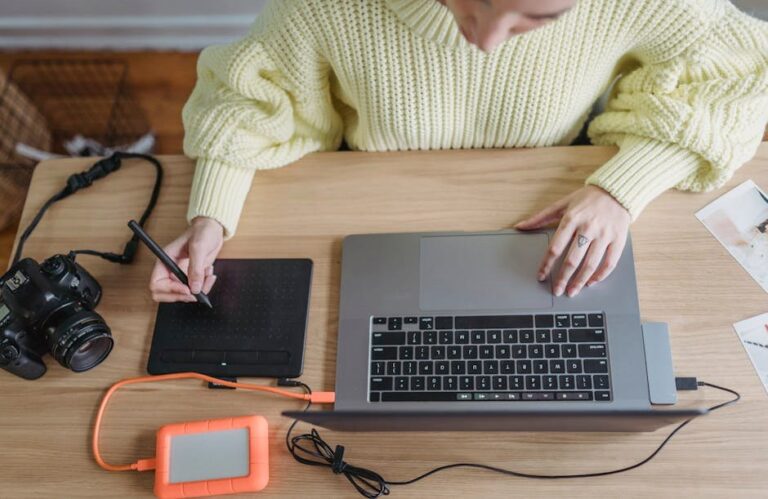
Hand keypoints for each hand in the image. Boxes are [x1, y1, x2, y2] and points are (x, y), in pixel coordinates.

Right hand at [149, 217, 223, 301]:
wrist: (213, 229)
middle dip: (182, 295)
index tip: (186, 289)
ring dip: (199, 289)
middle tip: (196, 292)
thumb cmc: (202, 232)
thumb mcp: (198, 247)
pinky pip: (196, 290)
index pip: (156, 283)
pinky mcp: (192, 277)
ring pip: (183, 295)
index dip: (170, 290)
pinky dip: (206, 285)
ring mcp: (181, 274)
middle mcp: (170, 269)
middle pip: (165, 294)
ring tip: (207, 274)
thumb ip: (195, 268)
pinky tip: (209, 273)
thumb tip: (193, 288)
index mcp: (165, 260)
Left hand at [515, 185, 629, 296]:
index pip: (555, 247)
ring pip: (591, 264)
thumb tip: (520, 226)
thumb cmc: (587, 198)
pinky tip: (591, 282)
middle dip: (563, 278)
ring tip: (572, 291)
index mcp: (572, 219)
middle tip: (557, 291)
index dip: (546, 264)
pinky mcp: (618, 240)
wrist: (616, 191)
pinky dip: (600, 275)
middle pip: (573, 260)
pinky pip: (610, 262)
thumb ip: (540, 217)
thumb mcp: (562, 204)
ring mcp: (605, 235)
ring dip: (580, 281)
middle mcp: (588, 228)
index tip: (541, 276)